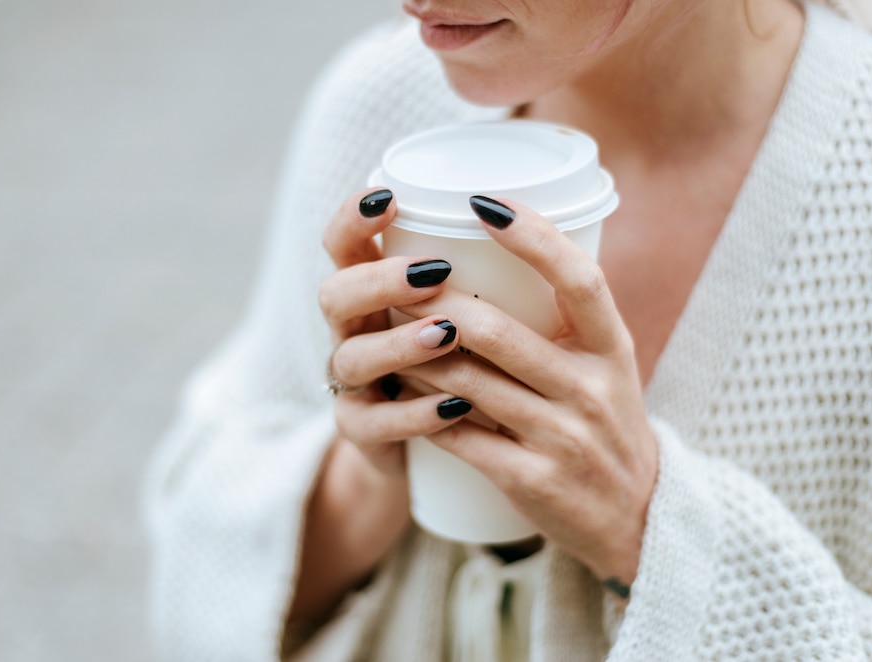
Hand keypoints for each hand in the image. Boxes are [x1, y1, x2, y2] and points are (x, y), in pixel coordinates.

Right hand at [318, 188, 473, 475]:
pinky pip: (376, 423)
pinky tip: (455, 405)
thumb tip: (536, 217)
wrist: (428, 451)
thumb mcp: (465, 311)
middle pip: (334, 295)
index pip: (343, 245)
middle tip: (434, 272)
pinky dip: (415, 413)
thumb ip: (481, 273)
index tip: (389, 196)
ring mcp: (353, 384)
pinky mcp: (363, 432)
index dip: (353, 219)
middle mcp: (353, 331)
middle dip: (379, 280)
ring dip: (398, 344)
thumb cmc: (458, 362)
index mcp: (371, 290)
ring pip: (351, 359)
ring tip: (447, 334)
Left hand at [398, 196, 658, 587]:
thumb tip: (494, 256)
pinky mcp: (531, 480)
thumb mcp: (608, 368)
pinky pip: (457, 433)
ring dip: (414, 352)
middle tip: (398, 281)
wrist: (638, 516)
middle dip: (434, 301)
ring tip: (386, 329)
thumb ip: (564, 321)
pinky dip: (420, 407)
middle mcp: (592, 389)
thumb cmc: (608, 425)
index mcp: (613, 349)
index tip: (484, 202)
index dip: (533, 236)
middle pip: (496, 330)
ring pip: (464, 380)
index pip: (580, 278)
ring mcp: (562, 437)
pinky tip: (397, 389)